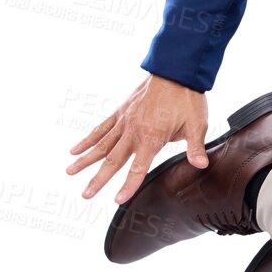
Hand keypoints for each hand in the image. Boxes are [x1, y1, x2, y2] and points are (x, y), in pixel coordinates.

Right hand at [67, 74, 209, 204]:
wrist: (176, 70)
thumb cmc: (187, 98)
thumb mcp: (196, 124)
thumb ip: (195, 147)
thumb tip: (201, 165)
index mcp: (152, 138)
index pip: (138, 169)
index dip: (128, 186)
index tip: (117, 201)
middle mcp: (134, 132)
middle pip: (113, 160)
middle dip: (98, 179)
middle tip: (85, 195)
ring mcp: (125, 121)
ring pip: (102, 144)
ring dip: (85, 159)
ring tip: (69, 172)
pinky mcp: (121, 112)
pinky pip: (101, 128)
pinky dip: (88, 139)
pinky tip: (75, 149)